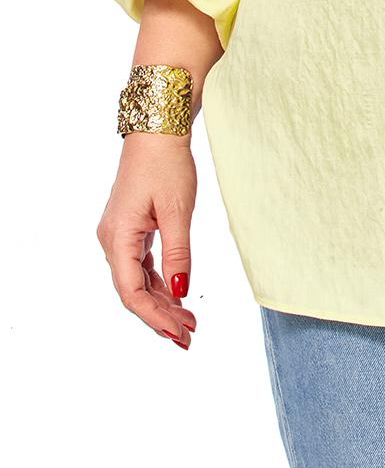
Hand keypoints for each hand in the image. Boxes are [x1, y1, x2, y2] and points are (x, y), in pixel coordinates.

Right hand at [97, 132, 198, 348]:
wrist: (157, 132)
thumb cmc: (166, 165)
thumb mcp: (178, 211)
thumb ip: (178, 254)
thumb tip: (181, 292)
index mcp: (118, 238)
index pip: (131, 292)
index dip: (155, 317)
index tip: (179, 333)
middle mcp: (112, 240)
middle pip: (133, 291)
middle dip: (161, 316)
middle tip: (190, 335)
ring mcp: (119, 234)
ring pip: (137, 280)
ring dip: (162, 301)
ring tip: (188, 320)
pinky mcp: (130, 228)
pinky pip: (141, 265)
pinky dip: (159, 282)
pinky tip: (176, 295)